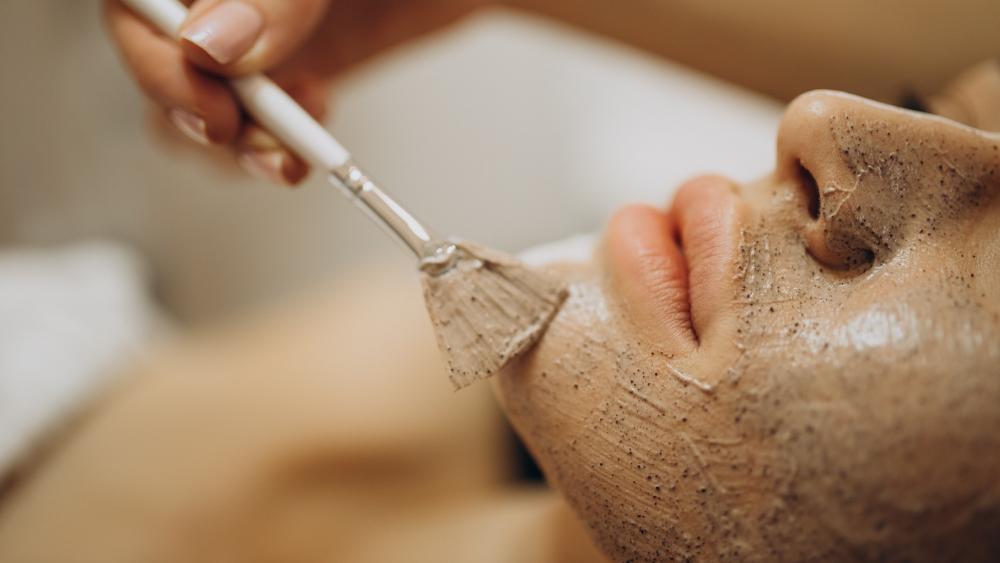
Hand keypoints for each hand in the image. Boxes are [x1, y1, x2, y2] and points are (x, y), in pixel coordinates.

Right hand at [105, 0, 486, 184]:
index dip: (156, 63)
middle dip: (203, 117)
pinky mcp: (289, 67)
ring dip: (239, 144)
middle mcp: (222, 0)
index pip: (137, 8)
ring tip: (294, 147)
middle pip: (159, 64)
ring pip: (196, 105)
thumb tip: (212, 44)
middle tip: (257, 140)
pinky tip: (318, 118)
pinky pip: (250, 122)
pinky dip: (274, 144)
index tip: (215, 108)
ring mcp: (252, 33)